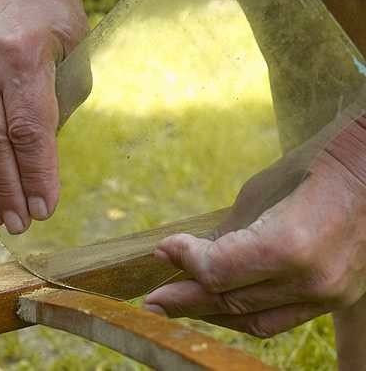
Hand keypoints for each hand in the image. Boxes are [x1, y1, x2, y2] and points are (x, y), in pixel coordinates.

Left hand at [144, 117, 365, 337]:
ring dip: (209, 312)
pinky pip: (277, 319)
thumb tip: (193, 259)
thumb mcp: (257, 194)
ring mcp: (325, 294)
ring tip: (177, 305)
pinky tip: (217, 306)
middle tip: (152, 300)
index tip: (162, 250)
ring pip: (250, 319)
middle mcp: (308, 280)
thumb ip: (225, 235)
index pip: (217, 271)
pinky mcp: (333, 298)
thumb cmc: (313, 167)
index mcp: (288, 246)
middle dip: (184, 299)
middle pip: (228, 301)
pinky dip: (242, 315)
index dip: (184, 262)